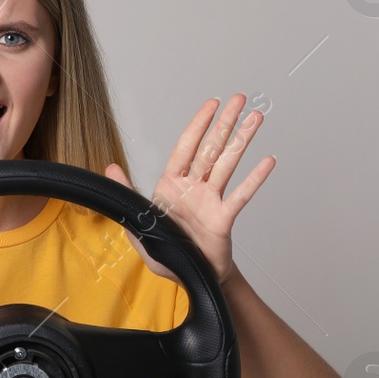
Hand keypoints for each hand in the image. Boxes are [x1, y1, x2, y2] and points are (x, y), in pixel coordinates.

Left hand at [103, 94, 274, 286]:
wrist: (190, 278)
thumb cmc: (167, 253)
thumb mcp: (139, 224)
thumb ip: (127, 194)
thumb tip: (110, 168)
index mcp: (170, 186)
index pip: (185, 148)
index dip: (198, 125)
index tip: (211, 104)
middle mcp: (193, 188)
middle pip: (211, 149)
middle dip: (225, 123)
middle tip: (240, 99)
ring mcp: (211, 200)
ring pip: (228, 164)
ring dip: (243, 141)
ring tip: (257, 119)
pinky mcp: (224, 217)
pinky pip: (241, 195)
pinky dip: (255, 178)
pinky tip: (268, 161)